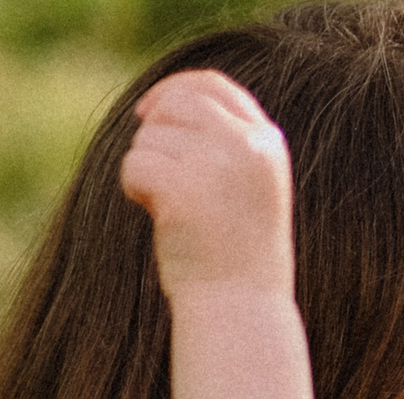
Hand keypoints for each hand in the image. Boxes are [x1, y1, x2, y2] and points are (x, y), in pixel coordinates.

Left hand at [116, 69, 292, 300]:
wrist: (241, 308)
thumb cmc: (239, 256)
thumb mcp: (248, 188)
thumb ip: (225, 144)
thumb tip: (164, 103)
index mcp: (268, 144)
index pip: (213, 86)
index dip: (173, 90)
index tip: (149, 112)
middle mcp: (247, 146)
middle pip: (175, 103)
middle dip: (155, 133)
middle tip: (158, 174)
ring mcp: (216, 164)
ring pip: (150, 137)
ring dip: (148, 170)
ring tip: (175, 213)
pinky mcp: (182, 187)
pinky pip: (134, 164)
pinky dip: (135, 190)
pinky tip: (161, 220)